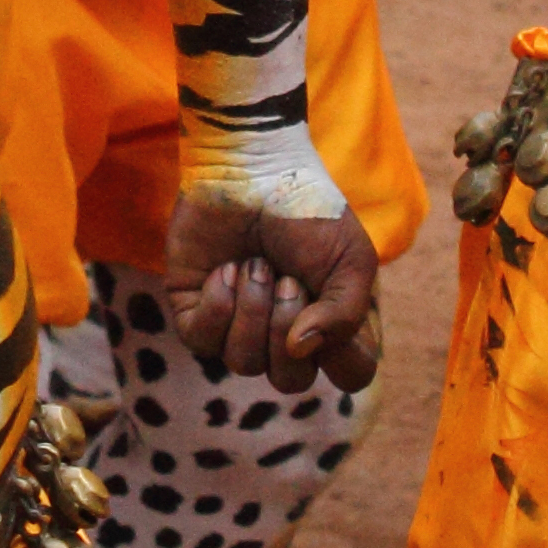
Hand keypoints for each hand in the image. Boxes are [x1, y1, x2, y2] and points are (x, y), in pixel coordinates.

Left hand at [161, 194, 383, 391]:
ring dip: (252, 306)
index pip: (348, 376)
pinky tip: (225, 269)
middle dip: (286, 323)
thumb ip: (345, 316)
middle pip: (289, 380)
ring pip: (243, 363)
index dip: (342, 352)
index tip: (332, 302)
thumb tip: (300, 350)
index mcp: (330, 326)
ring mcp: (239, 326)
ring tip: (254, 263)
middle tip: (286, 276)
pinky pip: (202, 342)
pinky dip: (218, 304)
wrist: (253, 167)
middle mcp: (285, 335)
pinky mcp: (195, 311)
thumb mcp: (352, 260)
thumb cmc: (308, 210)